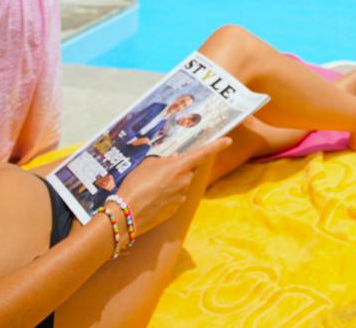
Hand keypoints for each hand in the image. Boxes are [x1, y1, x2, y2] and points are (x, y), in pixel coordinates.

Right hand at [114, 137, 230, 234]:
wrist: (127, 215)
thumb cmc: (136, 184)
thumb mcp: (147, 164)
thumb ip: (164, 160)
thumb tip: (173, 161)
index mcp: (180, 166)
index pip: (203, 153)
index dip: (217, 145)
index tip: (228, 140)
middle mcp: (185, 181)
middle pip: (187, 170)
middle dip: (177, 169)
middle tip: (157, 172)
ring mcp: (181, 197)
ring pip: (180, 185)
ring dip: (170, 183)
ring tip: (149, 187)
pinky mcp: (175, 210)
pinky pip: (174, 198)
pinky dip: (166, 196)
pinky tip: (151, 198)